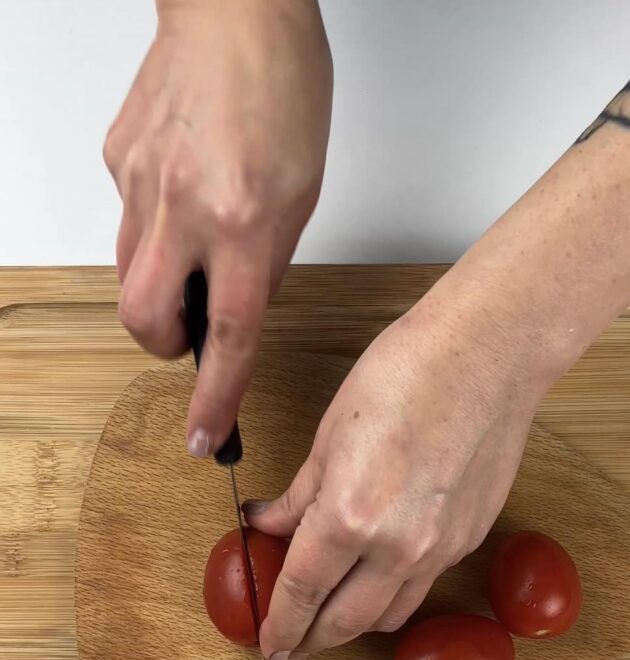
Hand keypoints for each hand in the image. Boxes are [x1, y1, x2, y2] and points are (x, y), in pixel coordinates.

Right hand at [104, 0, 331, 454]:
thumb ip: (266, 261)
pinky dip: (153, 228)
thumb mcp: (303, 194)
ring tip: (193, 253)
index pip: (228, 337)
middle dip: (165, 347)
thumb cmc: (283, 87)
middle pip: (146, 322)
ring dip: (159, 288)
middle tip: (191, 334)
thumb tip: (236, 310)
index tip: (204, 438)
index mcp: (245, 223)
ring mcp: (141, 183)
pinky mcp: (117, 159)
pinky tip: (182, 191)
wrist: (236, 6)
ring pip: (129, 275)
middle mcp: (185, 208)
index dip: (215, 399)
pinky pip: (127, 220)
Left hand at [248, 282, 543, 659]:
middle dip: (312, 641)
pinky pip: (422, 586)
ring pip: (389, 615)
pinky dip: (392, 592)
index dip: (279, 625)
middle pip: (345, 623)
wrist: (489, 354)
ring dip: (354, 625)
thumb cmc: (407, 374)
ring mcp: (440, 549)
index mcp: (350, 518)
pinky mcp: (469, 541)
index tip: (268, 644)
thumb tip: (267, 524)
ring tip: (331, 616)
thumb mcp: (329, 435)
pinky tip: (376, 573)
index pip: (301, 593)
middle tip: (291, 646)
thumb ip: (298, 496)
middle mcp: (397, 548)